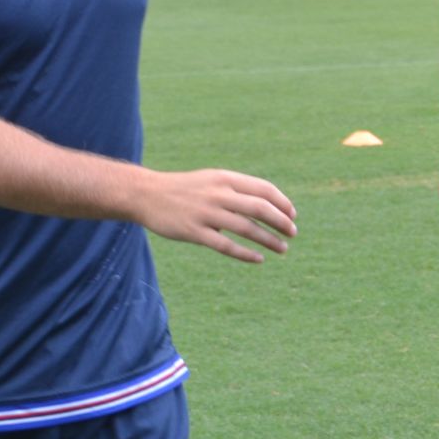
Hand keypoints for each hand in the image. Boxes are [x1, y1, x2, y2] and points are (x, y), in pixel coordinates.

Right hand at [133, 169, 296, 263]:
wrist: (145, 194)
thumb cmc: (184, 189)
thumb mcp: (212, 179)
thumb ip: (236, 189)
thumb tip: (267, 204)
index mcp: (225, 178)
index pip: (263, 189)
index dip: (282, 203)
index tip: (292, 215)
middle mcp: (218, 194)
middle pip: (260, 208)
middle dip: (281, 222)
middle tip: (293, 233)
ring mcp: (206, 213)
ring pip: (246, 228)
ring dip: (269, 240)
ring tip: (283, 249)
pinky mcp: (194, 232)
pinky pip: (225, 246)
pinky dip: (245, 254)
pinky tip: (259, 259)